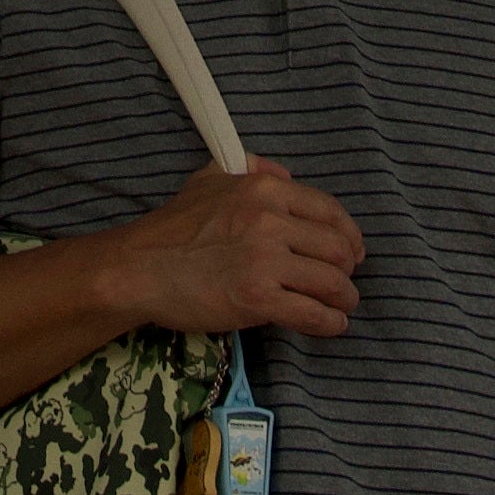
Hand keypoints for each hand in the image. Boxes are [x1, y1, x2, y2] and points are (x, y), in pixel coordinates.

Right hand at [92, 156, 361, 341]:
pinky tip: (331, 325)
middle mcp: (271, 221)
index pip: (329, 211)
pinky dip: (330, 323)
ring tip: (341, 308)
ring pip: (331, 282)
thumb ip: (251, 168)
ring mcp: (265, 261)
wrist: (141, 268)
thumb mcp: (211, 178)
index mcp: (265, 190)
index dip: (350, 235)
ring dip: (344, 299)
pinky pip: (312, 313)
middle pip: (338, 248)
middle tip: (344, 284)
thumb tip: (286, 175)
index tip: (353, 252)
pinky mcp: (258, 299)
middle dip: (348, 271)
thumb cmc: (173, 226)